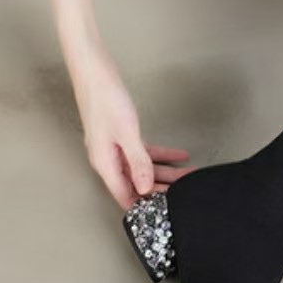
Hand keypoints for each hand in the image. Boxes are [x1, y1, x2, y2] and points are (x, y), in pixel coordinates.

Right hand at [71, 48, 193, 208]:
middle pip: (137, 184)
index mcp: (105, 164)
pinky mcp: (121, 135)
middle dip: (161, 189)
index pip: (125, 196)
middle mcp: (108, 159)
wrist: (93, 70)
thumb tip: (145, 189)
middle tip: (186, 193)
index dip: (144, 206)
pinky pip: (142, 153)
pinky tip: (180, 156)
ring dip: (165, 172)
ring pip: (142, 168)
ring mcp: (114, 148)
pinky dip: (161, 155)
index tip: (166, 212)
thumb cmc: (106, 98)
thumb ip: (138, 162)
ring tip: (189, 175)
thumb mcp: (127, 133)